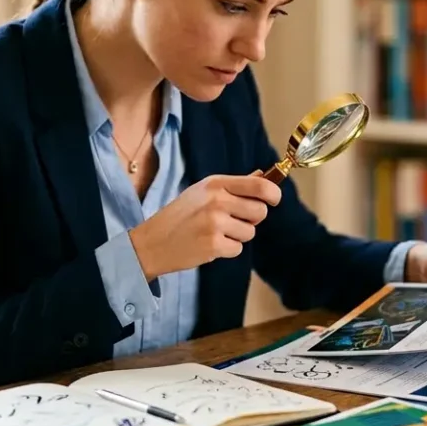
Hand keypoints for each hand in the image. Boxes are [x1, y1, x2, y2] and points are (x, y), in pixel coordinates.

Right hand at [128, 174, 281, 279]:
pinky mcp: (213, 245)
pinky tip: (210, 245)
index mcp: (215, 183)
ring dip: (238, 236)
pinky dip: (227, 250)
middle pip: (260, 211)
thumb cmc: (179, 216)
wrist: (152, 242)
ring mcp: (215, 223)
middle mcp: (217, 200)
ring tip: (216, 233)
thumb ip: (233, 185)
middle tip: (233, 221)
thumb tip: (262, 175)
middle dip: (252, 219)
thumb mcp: (202, 192)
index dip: (273, 193)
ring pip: (250, 232)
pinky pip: (238, 249)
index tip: (274, 200)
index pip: (259, 185)